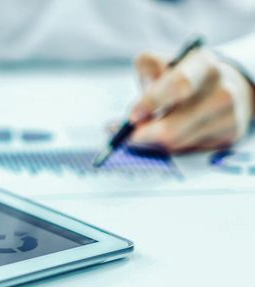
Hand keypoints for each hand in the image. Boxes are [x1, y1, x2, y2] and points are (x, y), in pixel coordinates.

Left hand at [128, 49, 254, 152]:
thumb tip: (136, 108)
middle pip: (173, 126)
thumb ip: (146, 71)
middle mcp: (222, 90)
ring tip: (147, 131)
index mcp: (203, 65)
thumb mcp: (163, 63)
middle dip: (144, 134)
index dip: (151, 102)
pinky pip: (188, 151)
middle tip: (128, 135)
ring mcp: (228, 116)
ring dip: (155, 141)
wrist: (228, 87)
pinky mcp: (229, 137)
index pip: (179, 84)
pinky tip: (169, 135)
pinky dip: (171, 146)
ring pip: (177, 143)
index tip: (132, 117)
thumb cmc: (185, 76)